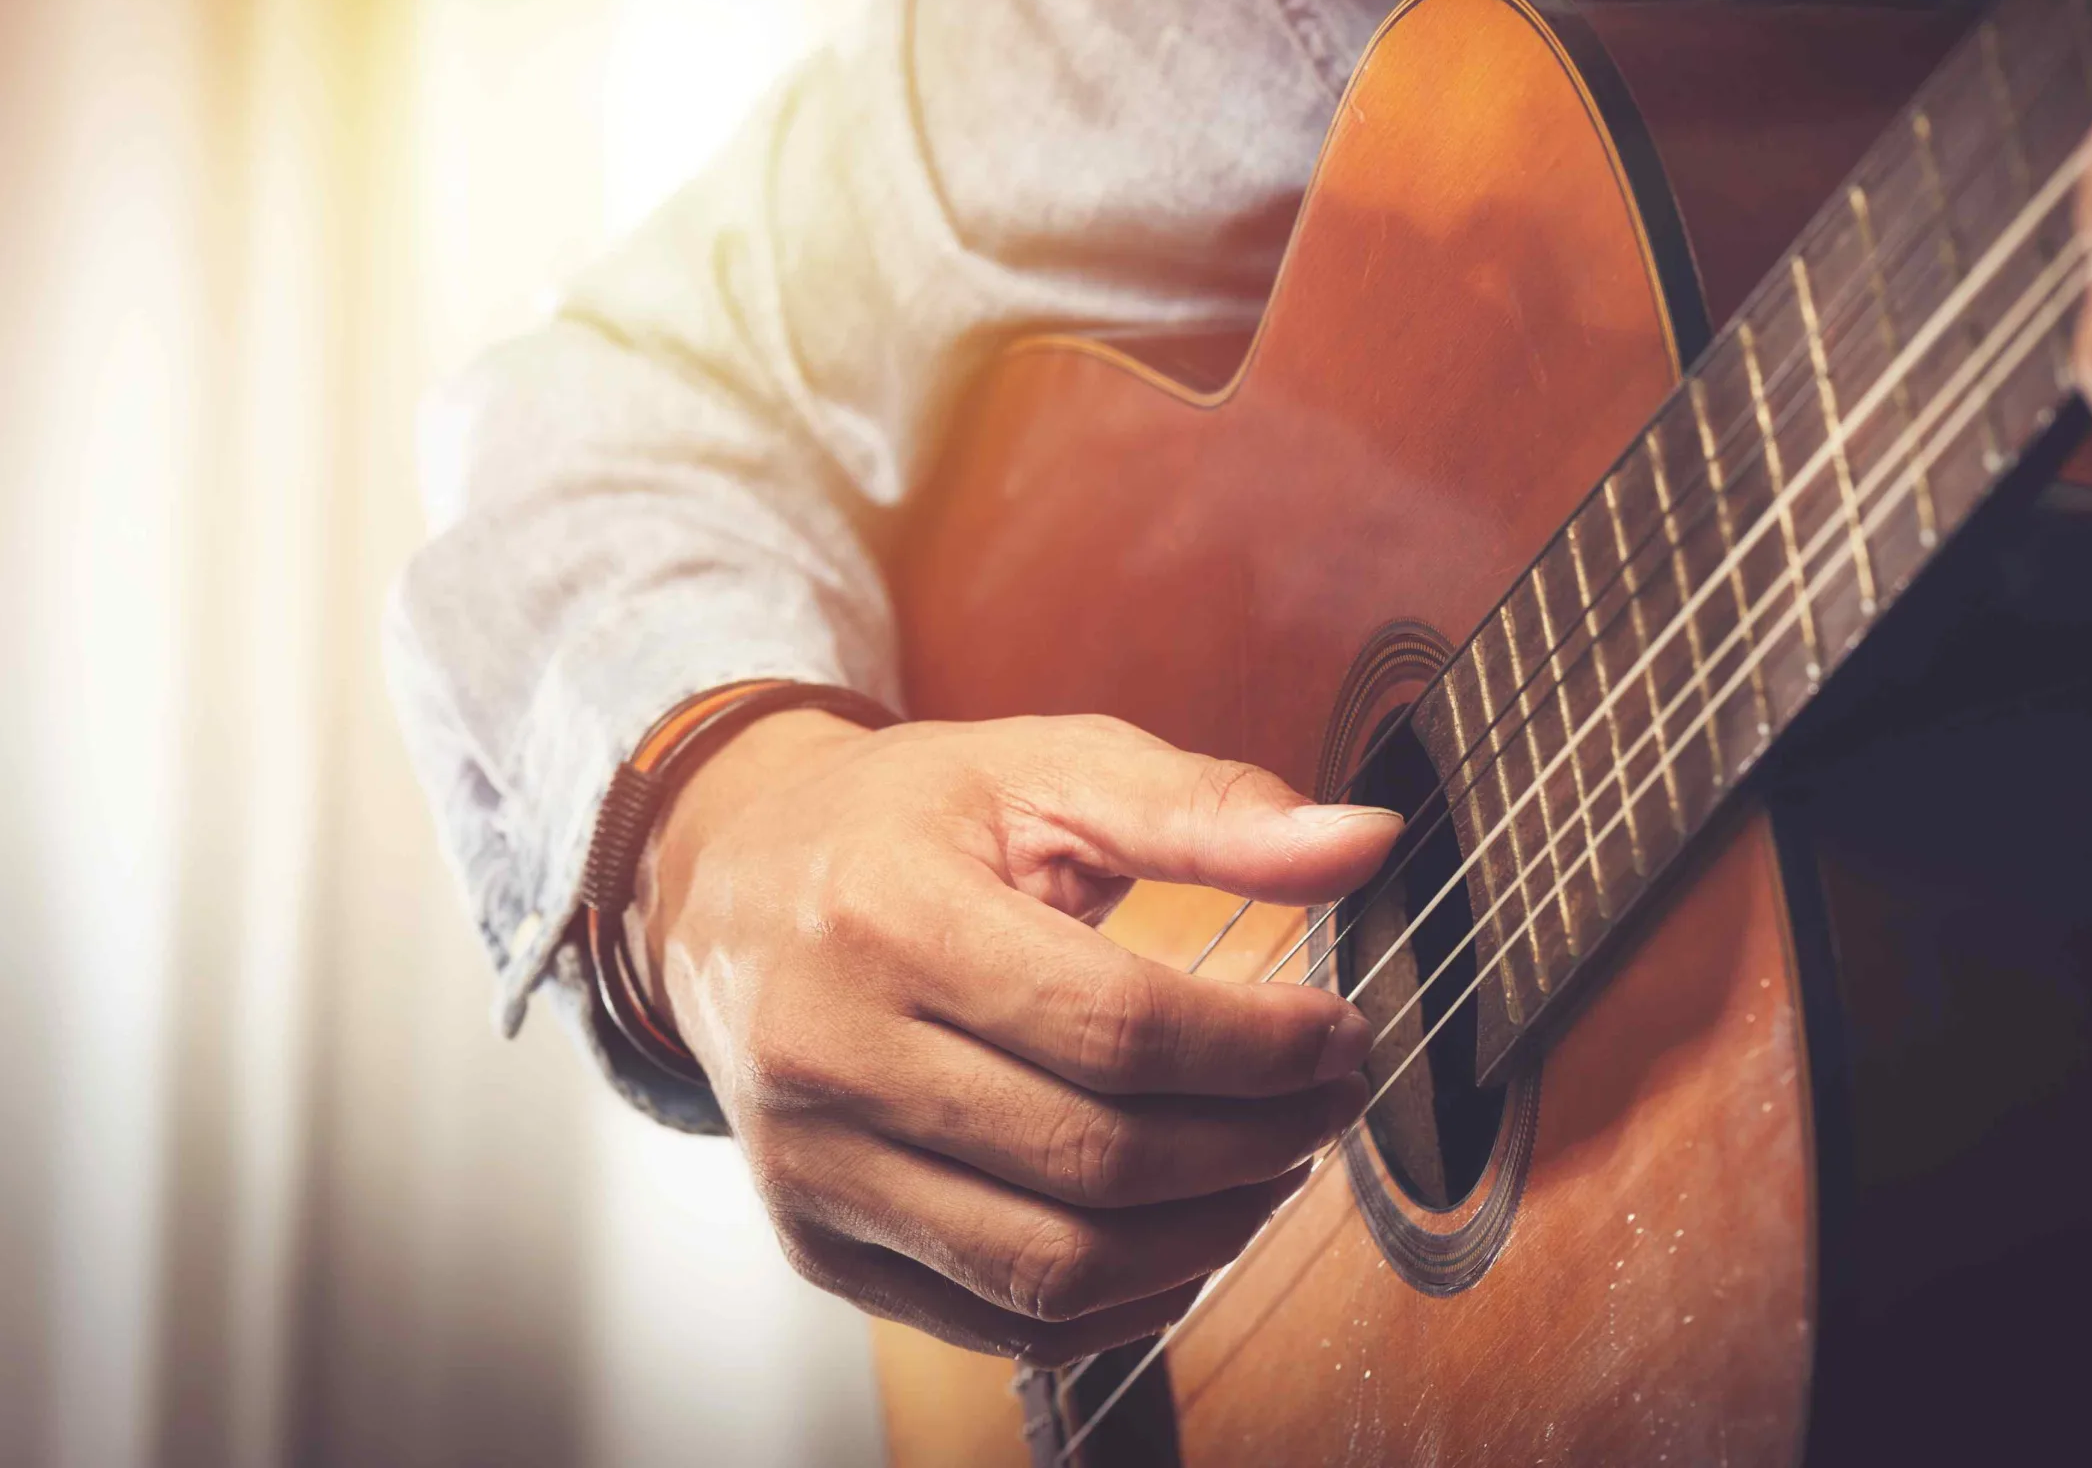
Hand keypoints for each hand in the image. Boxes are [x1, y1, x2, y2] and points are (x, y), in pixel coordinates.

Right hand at [629, 708, 1399, 1361]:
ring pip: (1053, 1266)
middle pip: (1095, 1156)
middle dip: (1257, 1142)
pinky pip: (997, 1321)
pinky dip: (1120, 1302)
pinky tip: (1182, 1232)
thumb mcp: (1046, 769)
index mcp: (887, 916)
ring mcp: (817, 1169)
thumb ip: (1208, 809)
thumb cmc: (901, 822)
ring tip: (1272, 1166)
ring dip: (1206, 1234)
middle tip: (1329, 1098)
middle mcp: (832, 1056)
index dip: (1257, 1048)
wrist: (727, 890)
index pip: (1114, 1027)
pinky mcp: (820, 1244)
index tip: (1336, 1032)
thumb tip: (1365, 842)